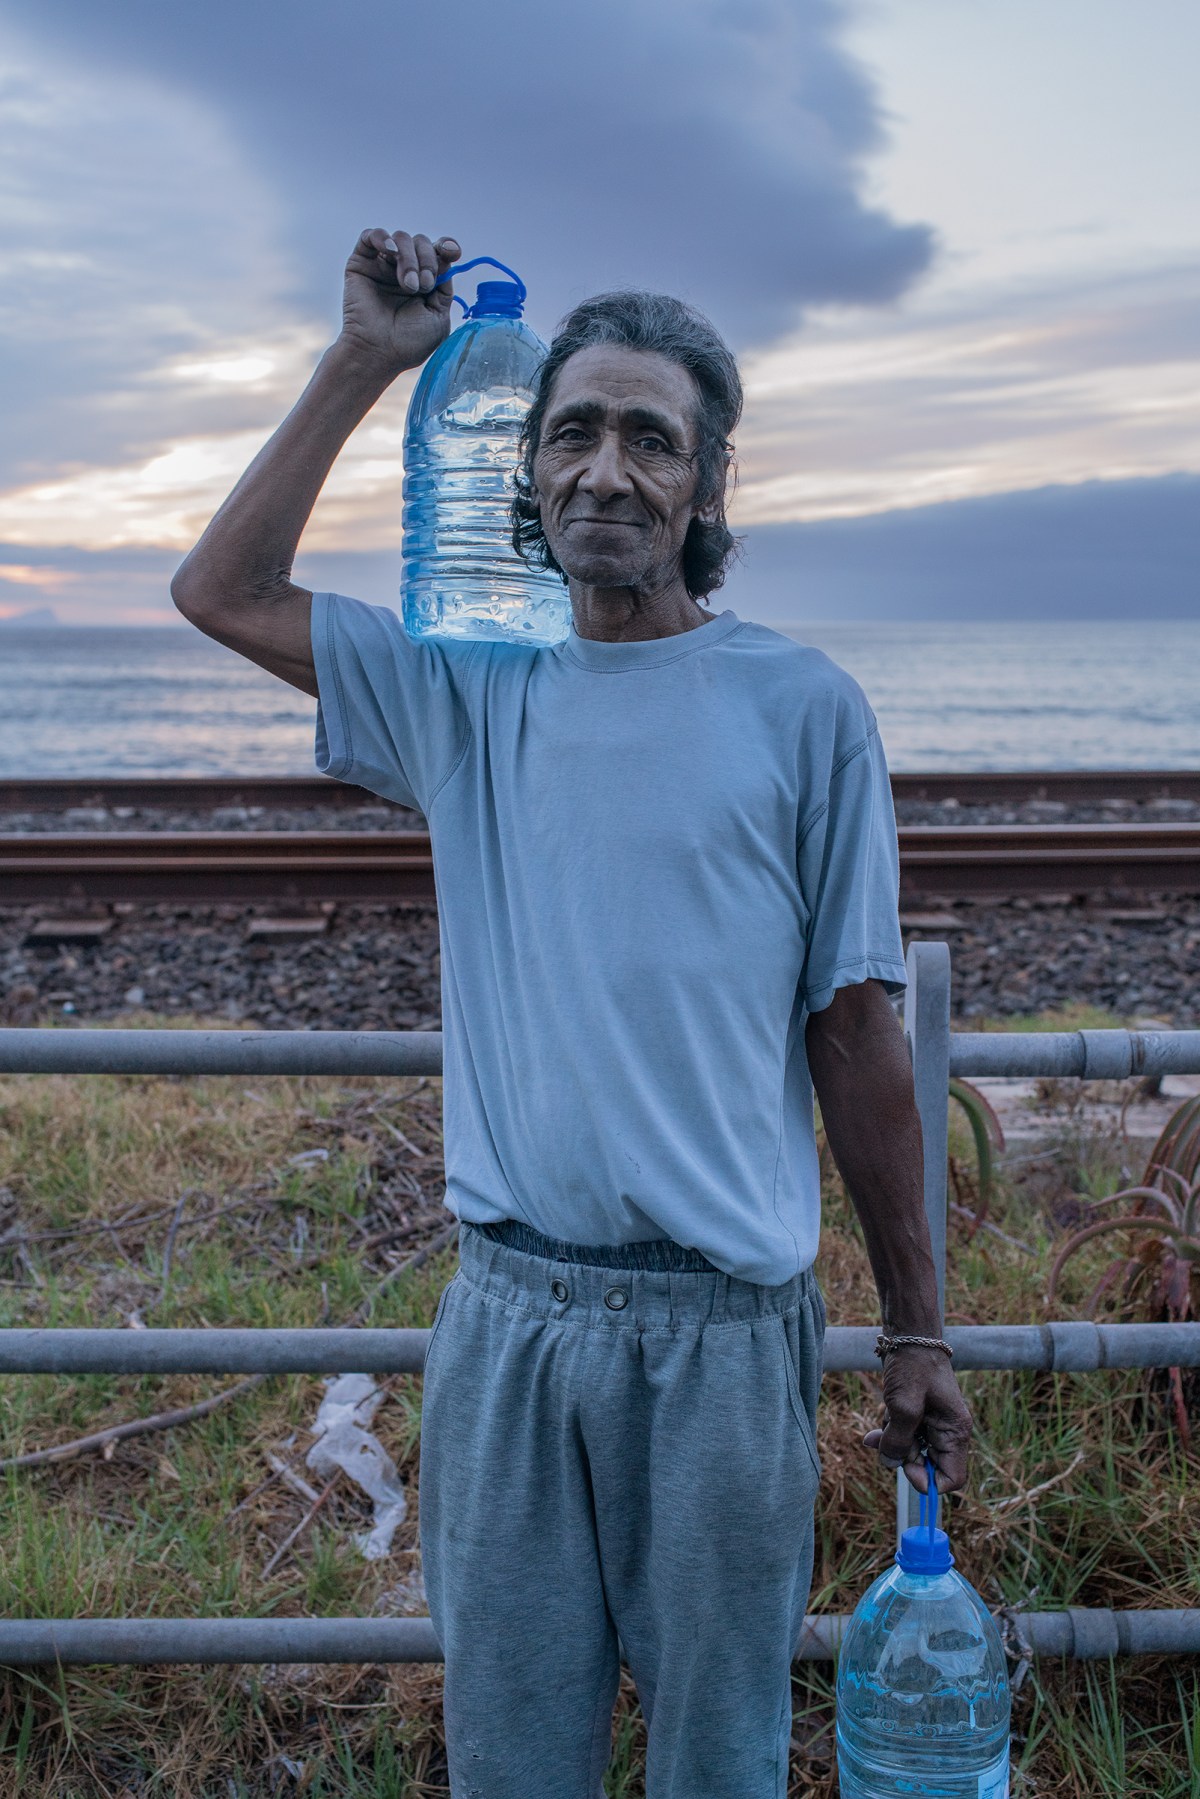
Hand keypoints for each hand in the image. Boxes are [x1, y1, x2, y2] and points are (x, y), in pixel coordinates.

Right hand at [338, 229, 460, 376]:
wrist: (378, 353)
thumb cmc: (409, 342)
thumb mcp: (439, 316)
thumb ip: (444, 287)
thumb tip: (445, 261)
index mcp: (424, 281)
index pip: (437, 253)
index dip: (446, 247)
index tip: (453, 253)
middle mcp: (404, 270)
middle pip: (421, 242)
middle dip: (428, 260)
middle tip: (424, 285)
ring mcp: (382, 265)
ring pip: (401, 238)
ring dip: (409, 259)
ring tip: (409, 285)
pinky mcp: (361, 262)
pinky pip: (371, 235)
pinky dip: (383, 238)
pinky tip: (391, 252)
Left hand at [863, 1346, 971, 1493]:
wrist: (908, 1335)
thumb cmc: (912, 1365)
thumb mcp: (904, 1405)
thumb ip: (898, 1440)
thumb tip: (890, 1465)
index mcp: (956, 1432)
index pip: (952, 1478)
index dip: (927, 1480)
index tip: (905, 1466)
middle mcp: (948, 1432)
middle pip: (928, 1466)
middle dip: (904, 1457)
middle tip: (887, 1438)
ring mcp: (933, 1424)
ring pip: (912, 1451)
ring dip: (894, 1440)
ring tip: (887, 1415)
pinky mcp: (918, 1416)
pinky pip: (904, 1436)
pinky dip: (891, 1430)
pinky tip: (883, 1414)